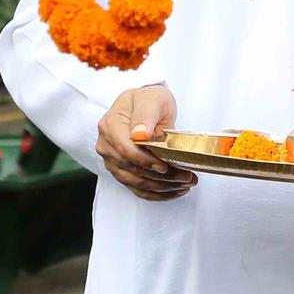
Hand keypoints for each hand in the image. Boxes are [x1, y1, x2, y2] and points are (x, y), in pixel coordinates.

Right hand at [95, 85, 195, 200]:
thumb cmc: (150, 100)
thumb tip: (139, 134)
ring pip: (136, 182)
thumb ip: (146, 114)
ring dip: (162, 187)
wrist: (146, 106)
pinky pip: (137, 189)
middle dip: (161, 176)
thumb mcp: (152, 99)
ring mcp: (112, 160)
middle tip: (186, 177)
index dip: (145, 161)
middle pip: (132, 168)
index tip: (166, 166)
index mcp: (110, 124)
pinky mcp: (121, 171)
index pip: (125, 149)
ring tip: (186, 183)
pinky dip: (157, 193)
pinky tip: (175, 190)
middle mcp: (106, 144)